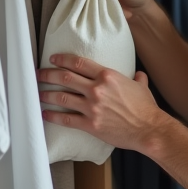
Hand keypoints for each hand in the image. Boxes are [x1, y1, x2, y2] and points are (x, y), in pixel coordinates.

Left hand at [37, 54, 165, 152]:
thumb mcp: (141, 87)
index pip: (79, 63)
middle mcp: (97, 89)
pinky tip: (45, 114)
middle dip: (48, 75)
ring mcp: (92, 107)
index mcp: (108, 76)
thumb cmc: (146, 108)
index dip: (62, 60)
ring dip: (47, 95)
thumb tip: (138, 76)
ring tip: (38, 93)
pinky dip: (53, 117)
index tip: (53, 59)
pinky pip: (66, 119)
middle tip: (39, 74)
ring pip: (62, 97)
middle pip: (65, 78)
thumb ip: (136, 78)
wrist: (148, 129)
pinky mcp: (90, 124)